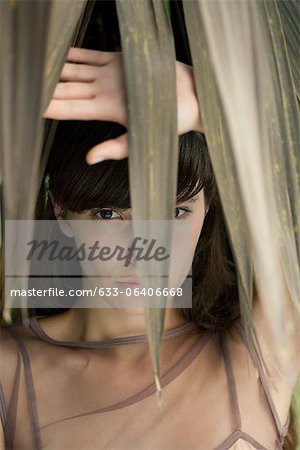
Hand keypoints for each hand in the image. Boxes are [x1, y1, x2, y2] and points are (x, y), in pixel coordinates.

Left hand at [44, 47, 202, 163]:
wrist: (191, 98)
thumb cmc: (171, 122)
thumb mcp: (142, 138)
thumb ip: (115, 148)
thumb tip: (88, 159)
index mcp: (107, 111)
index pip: (72, 108)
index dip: (51, 105)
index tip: (32, 104)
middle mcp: (104, 93)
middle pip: (69, 88)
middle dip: (48, 86)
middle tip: (27, 82)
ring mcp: (110, 77)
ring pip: (77, 71)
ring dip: (58, 68)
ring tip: (38, 63)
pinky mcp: (119, 62)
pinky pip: (92, 56)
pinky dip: (76, 53)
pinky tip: (61, 51)